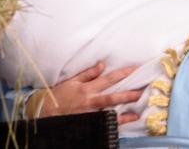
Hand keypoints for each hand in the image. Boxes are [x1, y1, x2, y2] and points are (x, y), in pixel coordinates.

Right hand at [26, 62, 142, 124]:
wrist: (47, 112)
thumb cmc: (60, 95)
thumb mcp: (72, 81)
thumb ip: (88, 74)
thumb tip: (102, 65)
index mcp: (87, 88)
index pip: (109, 79)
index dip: (123, 74)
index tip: (135, 70)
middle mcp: (91, 101)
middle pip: (114, 96)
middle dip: (129, 93)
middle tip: (142, 90)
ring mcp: (91, 114)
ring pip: (112, 111)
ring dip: (126, 110)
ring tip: (138, 108)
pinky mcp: (90, 122)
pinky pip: (106, 123)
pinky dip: (117, 122)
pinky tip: (127, 120)